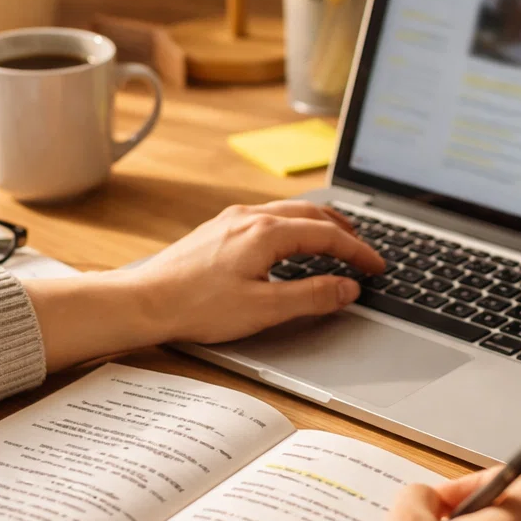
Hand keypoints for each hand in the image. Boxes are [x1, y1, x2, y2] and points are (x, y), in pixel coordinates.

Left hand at [130, 200, 384, 342]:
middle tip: (364, 249)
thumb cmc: (197, 307)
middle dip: (343, 230)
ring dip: (318, 224)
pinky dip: (293, 226)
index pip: (327, 235)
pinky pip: (268, 217)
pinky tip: (289, 243)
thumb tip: (347, 287)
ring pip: (288, 211)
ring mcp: (231, 219)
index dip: (358, 251)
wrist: (143, 301)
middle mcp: (250, 217)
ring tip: (335, 240)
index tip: (377, 267)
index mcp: (266, 233)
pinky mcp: (217, 229)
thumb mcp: (263, 309)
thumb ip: (311, 297)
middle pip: (311, 214)